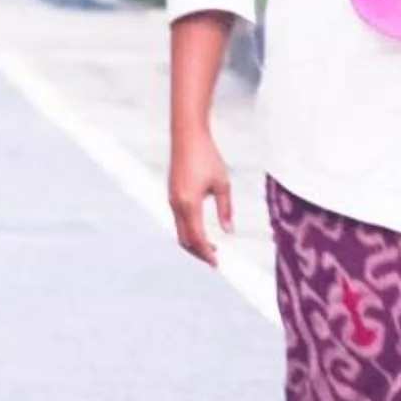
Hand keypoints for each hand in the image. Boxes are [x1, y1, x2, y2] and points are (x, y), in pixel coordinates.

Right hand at [167, 130, 235, 265]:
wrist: (187, 136)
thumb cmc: (207, 157)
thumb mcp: (222, 184)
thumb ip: (225, 209)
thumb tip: (229, 231)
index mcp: (189, 204)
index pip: (197, 238)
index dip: (206, 253)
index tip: (217, 264)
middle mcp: (176, 205)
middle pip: (185, 239)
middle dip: (198, 252)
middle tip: (214, 259)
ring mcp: (172, 200)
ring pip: (180, 231)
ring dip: (193, 242)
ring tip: (210, 247)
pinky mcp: (172, 195)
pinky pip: (178, 220)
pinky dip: (188, 230)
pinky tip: (201, 230)